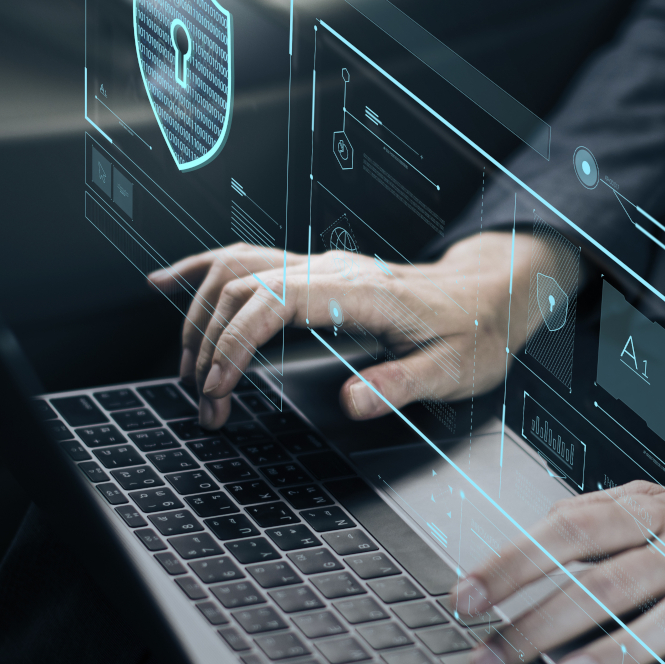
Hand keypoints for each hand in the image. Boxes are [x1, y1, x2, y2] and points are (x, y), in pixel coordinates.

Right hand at [146, 233, 544, 426]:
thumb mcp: (452, 371)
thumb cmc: (474, 334)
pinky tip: (171, 282)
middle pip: (243, 287)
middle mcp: (336, 270)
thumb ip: (403, 386)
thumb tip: (353, 403)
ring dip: (200, 317)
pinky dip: (203, 271)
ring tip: (188, 369)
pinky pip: (249, 260)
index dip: (235, 342)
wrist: (492, 298)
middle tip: (205, 403)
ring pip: (237, 270)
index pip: (274, 302)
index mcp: (364, 293)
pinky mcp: (319, 273)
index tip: (218, 387)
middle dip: (209, 344)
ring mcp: (324, 267)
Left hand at [452, 482, 664, 663]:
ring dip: (616, 651)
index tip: (467, 598)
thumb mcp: (656, 526)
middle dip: (541, 621)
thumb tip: (515, 578)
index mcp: (651, 510)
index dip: (515, 563)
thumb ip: (594, 539)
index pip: (570, 530)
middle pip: (607, 578)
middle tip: (494, 656)